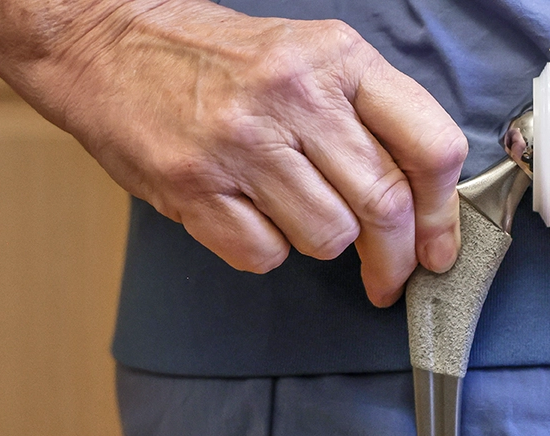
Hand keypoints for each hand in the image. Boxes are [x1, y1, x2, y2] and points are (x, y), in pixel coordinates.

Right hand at [23, 0, 466, 305]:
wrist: (105, 43)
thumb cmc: (219, 59)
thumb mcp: (310, 56)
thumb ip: (371, 116)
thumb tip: (426, 204)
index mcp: (339, 59)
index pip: (429, 146)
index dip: (444, 212)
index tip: (440, 246)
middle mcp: (294, 97)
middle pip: (384, 205)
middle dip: (398, 258)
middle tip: (392, 277)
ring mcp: (240, 143)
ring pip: (329, 236)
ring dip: (326, 245)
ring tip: (300, 217)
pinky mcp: (193, 185)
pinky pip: (264, 254)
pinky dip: (267, 251)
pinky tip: (250, 216)